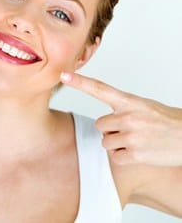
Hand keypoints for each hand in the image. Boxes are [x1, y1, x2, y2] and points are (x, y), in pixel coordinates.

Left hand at [60, 72, 181, 165]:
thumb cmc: (165, 120)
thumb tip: (104, 119)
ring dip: (118, 143)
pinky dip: (124, 156)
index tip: (64, 75)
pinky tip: (139, 150)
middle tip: (130, 129)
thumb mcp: (143, 106)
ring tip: (137, 140)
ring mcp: (132, 136)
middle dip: (111, 129)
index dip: (80, 82)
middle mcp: (128, 117)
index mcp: (129, 101)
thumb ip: (122, 108)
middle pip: (100, 125)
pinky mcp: (135, 154)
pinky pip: (115, 156)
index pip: (100, 89)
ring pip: (106, 141)